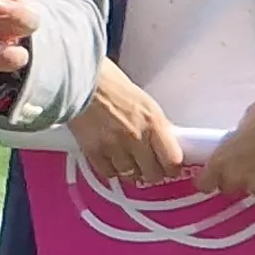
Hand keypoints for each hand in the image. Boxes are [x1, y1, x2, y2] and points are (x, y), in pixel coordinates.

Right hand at [70, 61, 186, 187]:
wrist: (81, 80)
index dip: (172, 167)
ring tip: (128, 159)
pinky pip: (108, 172)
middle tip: (149, 166)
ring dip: (131, 170)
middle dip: (152, 172)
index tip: (170, 167)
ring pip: (130, 175)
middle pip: (153, 174)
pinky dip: (111, 169)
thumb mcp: (144, 101)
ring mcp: (115, 146)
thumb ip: (157, 125)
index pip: (173, 160)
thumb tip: (167, 140)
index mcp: (153, 122)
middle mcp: (136, 137)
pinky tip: (111, 159)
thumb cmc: (110, 85)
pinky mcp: (94, 151)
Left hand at [195, 73, 254, 206]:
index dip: (207, 180)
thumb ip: (236, 142)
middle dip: (233, 179)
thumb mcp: (244, 123)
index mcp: (222, 158)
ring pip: (250, 193)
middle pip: (227, 188)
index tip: (211, 176)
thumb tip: (238, 147)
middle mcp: (237, 176)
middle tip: (244, 166)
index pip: (204, 183)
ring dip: (254, 184)